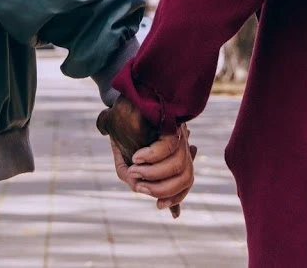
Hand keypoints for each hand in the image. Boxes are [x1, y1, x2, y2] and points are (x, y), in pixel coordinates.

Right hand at [97, 96, 196, 213]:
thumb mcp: (129, 158)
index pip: (186, 182)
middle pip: (186, 178)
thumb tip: (143, 191)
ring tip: (134, 169)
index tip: (159, 205)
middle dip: (163, 189)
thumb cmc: (124, 130)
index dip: (177, 198)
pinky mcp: (172, 120)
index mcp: (176, 155)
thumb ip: (136, 178)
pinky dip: (153, 155)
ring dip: (153, 173)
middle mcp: (182, 145)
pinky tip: (138, 157)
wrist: (120, 101)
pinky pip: (170, 145)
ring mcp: (179, 132)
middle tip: (141, 186)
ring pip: (179, 164)